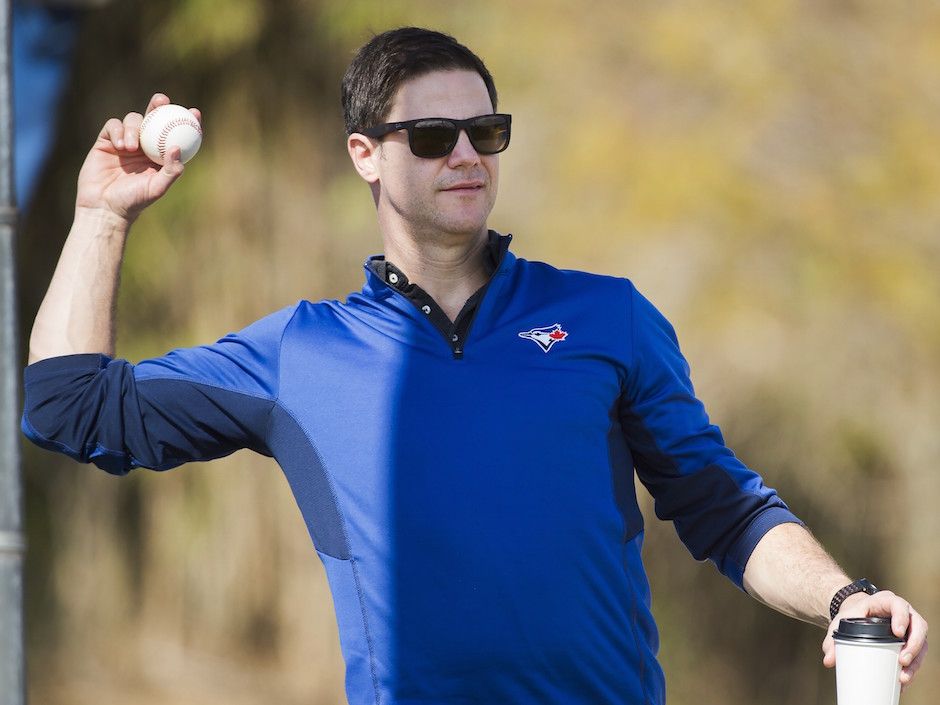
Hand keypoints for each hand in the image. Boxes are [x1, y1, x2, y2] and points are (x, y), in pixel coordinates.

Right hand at [75, 93, 201, 223]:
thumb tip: (178, 147)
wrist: (104, 207)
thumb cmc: (134, 201)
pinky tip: (120, 145)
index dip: (186, 122)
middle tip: (162, 100)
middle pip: (154, 119)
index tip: (194, 113)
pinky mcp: (106, 141)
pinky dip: (118, 131)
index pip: (176, 134)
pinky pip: (113, 126)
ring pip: (133, 120)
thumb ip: (170, 170)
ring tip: (131, 148)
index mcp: (160, 156)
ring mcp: (125, 142)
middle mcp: (144, 146)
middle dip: (159, 105)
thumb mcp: (157, 188)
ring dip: (134, 128)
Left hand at [822, 590, 927, 690]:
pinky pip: (918, 654)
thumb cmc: (852, 615)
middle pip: (918, 625)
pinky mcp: (911, 641)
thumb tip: (828, 661)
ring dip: (916, 661)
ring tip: (903, 677)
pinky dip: (912, 668)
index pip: (898, 605)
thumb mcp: (841, 622)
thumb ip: (832, 639)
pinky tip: (903, 681)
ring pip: (922, 642)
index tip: (897, 633)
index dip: (901, 617)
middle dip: (913, 645)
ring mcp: (910, 627)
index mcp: (885, 601)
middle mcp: (903, 612)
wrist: (858, 616)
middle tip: (902, 661)